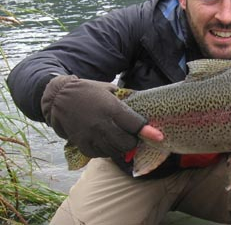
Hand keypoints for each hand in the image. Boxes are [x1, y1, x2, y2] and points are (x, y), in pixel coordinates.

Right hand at [41, 75, 162, 157]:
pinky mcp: (81, 143)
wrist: (59, 97)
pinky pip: (100, 154)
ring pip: (114, 151)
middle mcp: (102, 124)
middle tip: (132, 136)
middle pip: (127, 143)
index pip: (135, 125)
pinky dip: (106, 151)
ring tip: (119, 139)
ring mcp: (91, 135)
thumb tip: (142, 106)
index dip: (148, 131)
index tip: (159, 137)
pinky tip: (106, 143)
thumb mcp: (109, 89)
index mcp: (112, 108)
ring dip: (121, 148)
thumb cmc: (89, 91)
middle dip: (133, 141)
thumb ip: (125, 100)